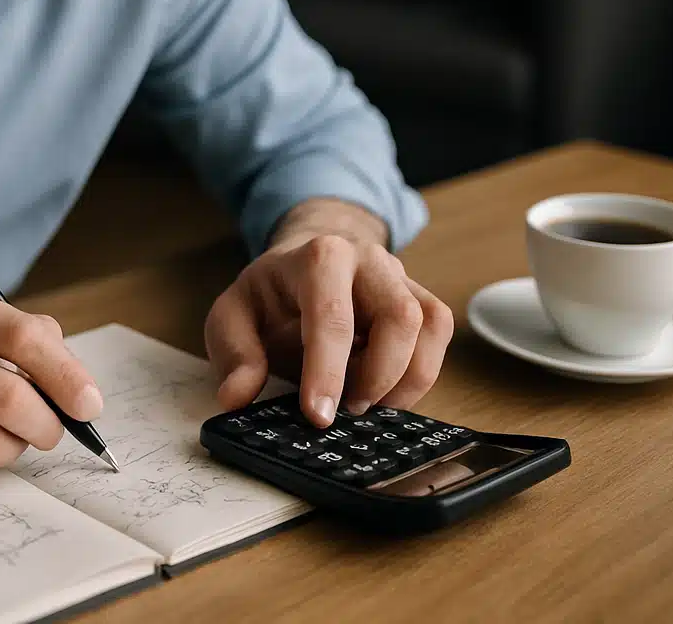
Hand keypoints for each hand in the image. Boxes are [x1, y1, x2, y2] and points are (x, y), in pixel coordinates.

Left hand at [204, 228, 452, 427]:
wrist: (307, 262)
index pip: (330, 315)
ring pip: (430, 325)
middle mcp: (368, 260)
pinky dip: (421, 371)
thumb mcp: (233, 315)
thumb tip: (236, 396)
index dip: (326, 370)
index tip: (318, 415)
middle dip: (378, 376)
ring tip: (368, 403)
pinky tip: (386, 389)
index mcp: (318, 257)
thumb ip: (234, 354)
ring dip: (406, 379)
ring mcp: (401, 276)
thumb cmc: (271, 293)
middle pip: (399, 316)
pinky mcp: (421, 298)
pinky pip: (439, 333)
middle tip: (348, 410)